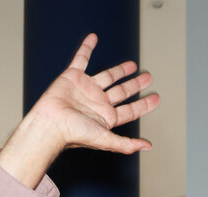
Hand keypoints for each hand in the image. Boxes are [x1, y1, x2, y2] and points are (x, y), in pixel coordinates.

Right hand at [0, 33, 159, 187]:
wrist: (51, 123)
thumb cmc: (74, 134)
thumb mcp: (105, 140)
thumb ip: (126, 144)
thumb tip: (147, 146)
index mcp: (105, 118)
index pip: (130, 110)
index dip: (144, 105)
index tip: (156, 99)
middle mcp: (97, 103)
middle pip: (121, 92)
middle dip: (135, 85)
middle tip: (147, 78)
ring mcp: (86, 89)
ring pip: (107, 76)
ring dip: (120, 70)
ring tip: (132, 65)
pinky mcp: (73, 77)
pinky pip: (81, 59)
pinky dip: (86, 48)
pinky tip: (93, 39)